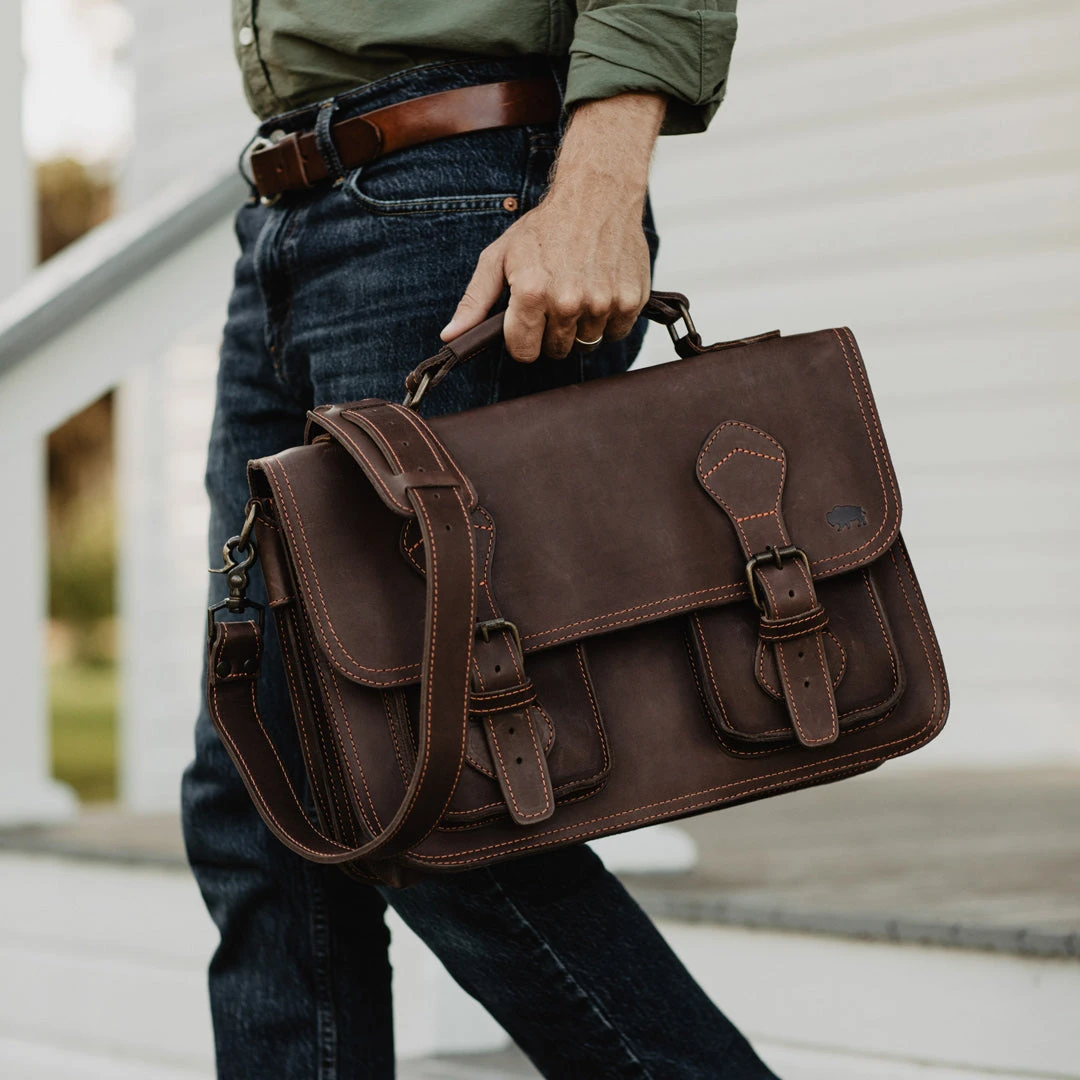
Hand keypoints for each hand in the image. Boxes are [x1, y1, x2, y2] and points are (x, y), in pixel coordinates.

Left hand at [440, 93, 665, 361]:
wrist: (598, 193)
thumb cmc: (544, 227)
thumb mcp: (499, 257)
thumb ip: (474, 301)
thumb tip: (450, 337)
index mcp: (532, 293)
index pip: (524, 352)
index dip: (522, 338)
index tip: (527, 319)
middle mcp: (568, 302)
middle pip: (556, 350)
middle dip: (552, 331)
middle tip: (554, 297)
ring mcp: (603, 303)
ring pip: (586, 344)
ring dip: (581, 326)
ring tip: (579, 290)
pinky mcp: (631, 301)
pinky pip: (616, 333)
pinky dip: (608, 319)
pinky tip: (600, 290)